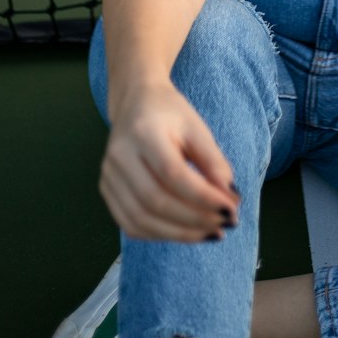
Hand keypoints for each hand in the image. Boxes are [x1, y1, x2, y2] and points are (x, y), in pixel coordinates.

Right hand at [99, 81, 241, 240]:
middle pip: (155, 201)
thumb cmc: (169, 114)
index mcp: (143, 132)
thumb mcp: (196, 128)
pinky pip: (131, 225)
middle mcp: (120, 156)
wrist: (134, 102)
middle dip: (194, 220)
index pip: (172, 174)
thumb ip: (213, 162)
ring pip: (141, 220)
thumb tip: (230, 199)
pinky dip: (160, 234)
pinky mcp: (106, 191)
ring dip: (179, 234)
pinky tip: (185, 231)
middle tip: (224, 224)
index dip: (203, 197)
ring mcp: (108, 175)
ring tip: (210, 232)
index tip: (231, 209)